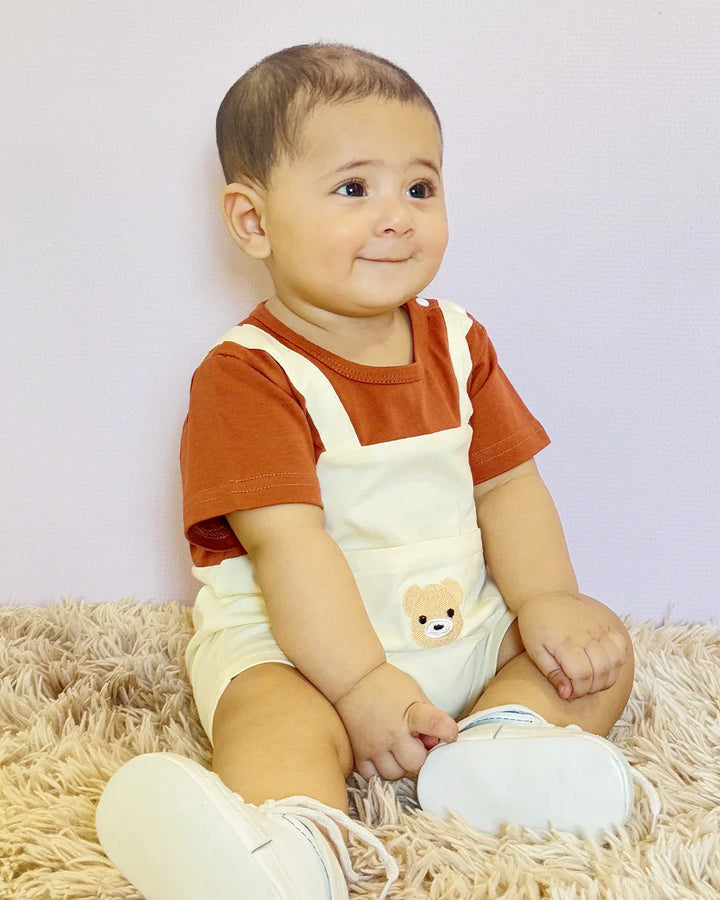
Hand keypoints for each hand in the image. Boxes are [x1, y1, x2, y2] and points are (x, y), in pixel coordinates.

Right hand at [333, 662, 457, 779]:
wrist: (352, 679)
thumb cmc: (386, 684)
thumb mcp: (414, 692)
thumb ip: (429, 717)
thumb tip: (434, 743)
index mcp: (411, 713)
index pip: (437, 725)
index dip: (449, 732)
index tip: (449, 734)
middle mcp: (392, 732)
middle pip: (416, 763)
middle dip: (419, 754)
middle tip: (413, 741)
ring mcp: (374, 745)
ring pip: (394, 774)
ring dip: (399, 764)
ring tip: (396, 748)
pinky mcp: (358, 753)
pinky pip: (372, 776)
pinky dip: (379, 769)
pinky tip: (381, 754)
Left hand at [516, 592, 630, 700]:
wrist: (546, 594)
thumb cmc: (536, 624)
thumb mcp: (535, 650)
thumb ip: (552, 673)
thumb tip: (568, 694)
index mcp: (565, 642)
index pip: (582, 675)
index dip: (579, 690)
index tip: (570, 693)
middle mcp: (586, 635)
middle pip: (601, 671)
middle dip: (592, 688)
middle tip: (580, 688)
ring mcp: (599, 628)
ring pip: (615, 662)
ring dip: (607, 678)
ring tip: (592, 680)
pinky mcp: (607, 623)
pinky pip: (622, 646)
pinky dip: (617, 661)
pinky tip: (604, 665)